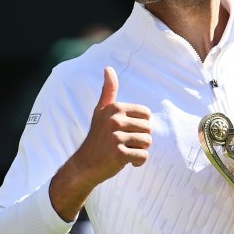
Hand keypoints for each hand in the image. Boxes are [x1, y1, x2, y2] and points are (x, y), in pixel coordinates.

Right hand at [50, 67, 151, 219]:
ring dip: (139, 150)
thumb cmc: (97, 137)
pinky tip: (127, 162)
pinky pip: (143, 156)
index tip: (126, 131)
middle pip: (148, 129)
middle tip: (124, 144)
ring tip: (125, 152)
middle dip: (141, 139)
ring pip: (147, 142)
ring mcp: (116, 137)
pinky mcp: (119, 154)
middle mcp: (115, 120)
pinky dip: (138, 162)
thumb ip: (108, 91)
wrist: (84, 165)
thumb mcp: (101, 111)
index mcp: (115, 108)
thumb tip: (108, 68)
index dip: (140, 125)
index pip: (147, 114)